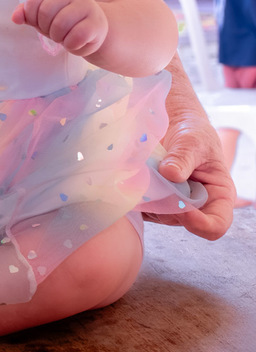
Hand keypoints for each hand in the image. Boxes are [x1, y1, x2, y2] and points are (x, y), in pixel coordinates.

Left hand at [12, 0, 106, 57]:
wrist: (94, 31)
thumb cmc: (64, 22)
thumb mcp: (42, 17)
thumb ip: (26, 14)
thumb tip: (15, 18)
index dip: (31, 16)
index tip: (40, 22)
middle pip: (45, 12)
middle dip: (45, 28)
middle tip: (54, 31)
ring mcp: (87, 6)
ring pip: (59, 25)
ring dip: (58, 38)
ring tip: (64, 37)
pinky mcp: (97, 24)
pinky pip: (75, 38)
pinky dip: (70, 45)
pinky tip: (75, 42)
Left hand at [145, 111, 235, 239]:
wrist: (174, 126)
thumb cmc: (194, 135)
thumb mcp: (193, 143)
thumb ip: (183, 158)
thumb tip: (170, 174)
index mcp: (218, 197)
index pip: (215, 225)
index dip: (200, 223)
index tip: (183, 209)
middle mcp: (196, 207)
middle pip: (180, 220)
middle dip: (166, 204)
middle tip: (153, 178)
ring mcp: (172, 206)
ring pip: (157, 213)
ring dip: (147, 196)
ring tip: (143, 171)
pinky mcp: (151, 200)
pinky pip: (140, 205)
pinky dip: (135, 193)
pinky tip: (132, 175)